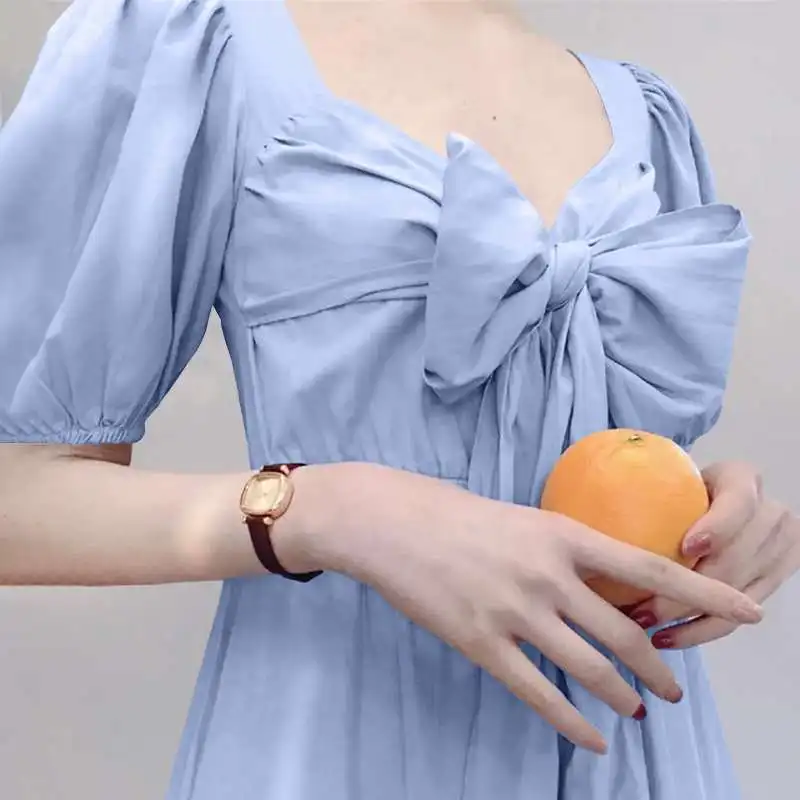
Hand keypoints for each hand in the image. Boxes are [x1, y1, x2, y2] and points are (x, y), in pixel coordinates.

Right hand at [290, 463, 764, 754]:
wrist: (389, 522)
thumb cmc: (452, 512)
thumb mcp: (518, 517)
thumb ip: (560, 550)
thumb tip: (597, 585)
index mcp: (561, 534)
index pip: (652, 569)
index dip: (706, 593)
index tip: (748, 609)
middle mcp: (547, 575)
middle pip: (626, 633)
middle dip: (661, 667)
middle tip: (675, 688)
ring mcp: (514, 612)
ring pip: (590, 668)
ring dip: (625, 697)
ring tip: (641, 712)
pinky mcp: (481, 643)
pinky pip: (539, 693)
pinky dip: (574, 722)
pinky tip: (593, 740)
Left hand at [625, 461, 798, 649]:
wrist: (698, 502)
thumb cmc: (664, 487)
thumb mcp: (655, 476)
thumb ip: (633, 482)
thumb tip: (575, 507)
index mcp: (742, 479)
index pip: (739, 501)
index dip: (719, 527)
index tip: (687, 548)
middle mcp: (770, 514)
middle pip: (739, 558)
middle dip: (690, 589)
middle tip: (643, 606)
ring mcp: (778, 551)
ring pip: (739, 594)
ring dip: (689, 615)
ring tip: (644, 626)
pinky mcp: (771, 583)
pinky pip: (737, 617)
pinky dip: (699, 631)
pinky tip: (664, 638)